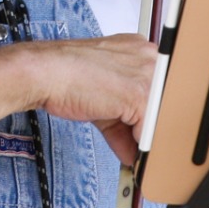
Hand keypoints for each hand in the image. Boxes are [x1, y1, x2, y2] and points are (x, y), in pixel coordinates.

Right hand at [20, 33, 157, 166]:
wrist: (46, 73)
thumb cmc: (65, 77)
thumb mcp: (102, 98)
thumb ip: (121, 121)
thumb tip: (131, 149)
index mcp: (139, 50)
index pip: (156, 90)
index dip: (147, 118)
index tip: (141, 136)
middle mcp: (148, 57)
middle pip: (162, 103)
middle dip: (149, 131)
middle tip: (138, 152)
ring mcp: (146, 74)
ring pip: (158, 117)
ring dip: (144, 141)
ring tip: (132, 156)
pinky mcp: (139, 94)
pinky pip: (148, 129)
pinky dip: (138, 146)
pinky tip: (126, 152)